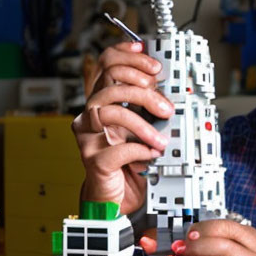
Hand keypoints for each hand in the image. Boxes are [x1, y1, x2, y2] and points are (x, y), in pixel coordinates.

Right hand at [72, 41, 173, 213]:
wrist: (116, 198)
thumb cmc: (128, 163)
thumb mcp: (141, 129)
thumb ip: (147, 109)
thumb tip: (167, 91)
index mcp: (103, 103)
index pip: (106, 64)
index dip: (127, 56)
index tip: (152, 64)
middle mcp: (90, 116)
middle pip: (111, 85)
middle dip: (144, 92)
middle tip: (165, 108)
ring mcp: (88, 137)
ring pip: (110, 112)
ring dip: (142, 124)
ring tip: (160, 139)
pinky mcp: (93, 160)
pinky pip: (117, 148)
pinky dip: (140, 150)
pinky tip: (150, 155)